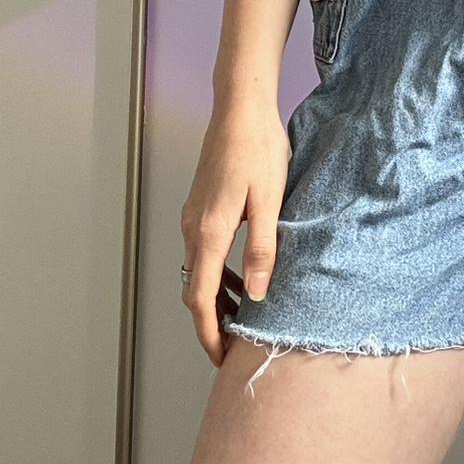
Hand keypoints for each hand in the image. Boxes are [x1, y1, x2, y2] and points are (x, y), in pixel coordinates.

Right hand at [179, 98, 291, 365]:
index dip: (209, 333)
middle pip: (194, 288)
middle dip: (212, 321)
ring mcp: (194, 214)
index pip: (199, 298)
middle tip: (236, 342)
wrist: (241, 106)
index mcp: (209, 231)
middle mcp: (193, 226)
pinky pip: (203, 250)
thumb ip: (262, 249)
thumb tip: (257, 296)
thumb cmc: (258, 147)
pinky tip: (241, 273)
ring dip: (216, 296)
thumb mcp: (269, 200)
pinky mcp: (201, 203)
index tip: (221, 357)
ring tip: (243, 314)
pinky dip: (217, 271)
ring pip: (198, 269)